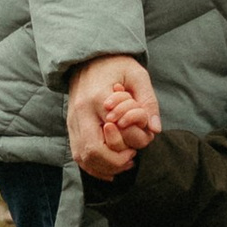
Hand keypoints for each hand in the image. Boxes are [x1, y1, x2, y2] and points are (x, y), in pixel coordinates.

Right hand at [66, 53, 159, 180]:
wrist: (88, 58)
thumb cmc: (117, 65)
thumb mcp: (138, 75)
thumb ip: (148, 101)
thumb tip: (155, 129)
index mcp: (99, 97)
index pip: (114, 130)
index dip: (130, 140)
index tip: (142, 138)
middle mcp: (82, 112)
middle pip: (93, 150)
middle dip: (115, 162)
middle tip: (132, 156)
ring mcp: (73, 121)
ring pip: (83, 157)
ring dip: (105, 167)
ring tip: (124, 162)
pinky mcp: (71, 127)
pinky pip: (78, 155)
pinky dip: (93, 167)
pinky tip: (110, 168)